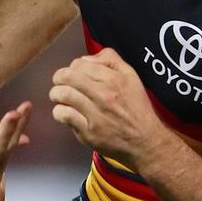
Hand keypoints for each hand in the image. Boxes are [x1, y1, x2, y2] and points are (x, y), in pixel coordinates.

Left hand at [49, 47, 164, 167]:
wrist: (145, 142)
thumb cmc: (137, 108)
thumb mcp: (131, 76)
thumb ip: (111, 60)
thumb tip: (86, 58)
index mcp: (113, 79)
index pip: (79, 64)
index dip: (72, 67)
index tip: (74, 74)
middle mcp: (103, 95)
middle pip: (67, 76)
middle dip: (59, 78)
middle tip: (60, 83)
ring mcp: (95, 114)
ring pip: (63, 94)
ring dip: (56, 94)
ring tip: (59, 97)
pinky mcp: (88, 131)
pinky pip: (64, 115)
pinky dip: (59, 112)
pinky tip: (64, 113)